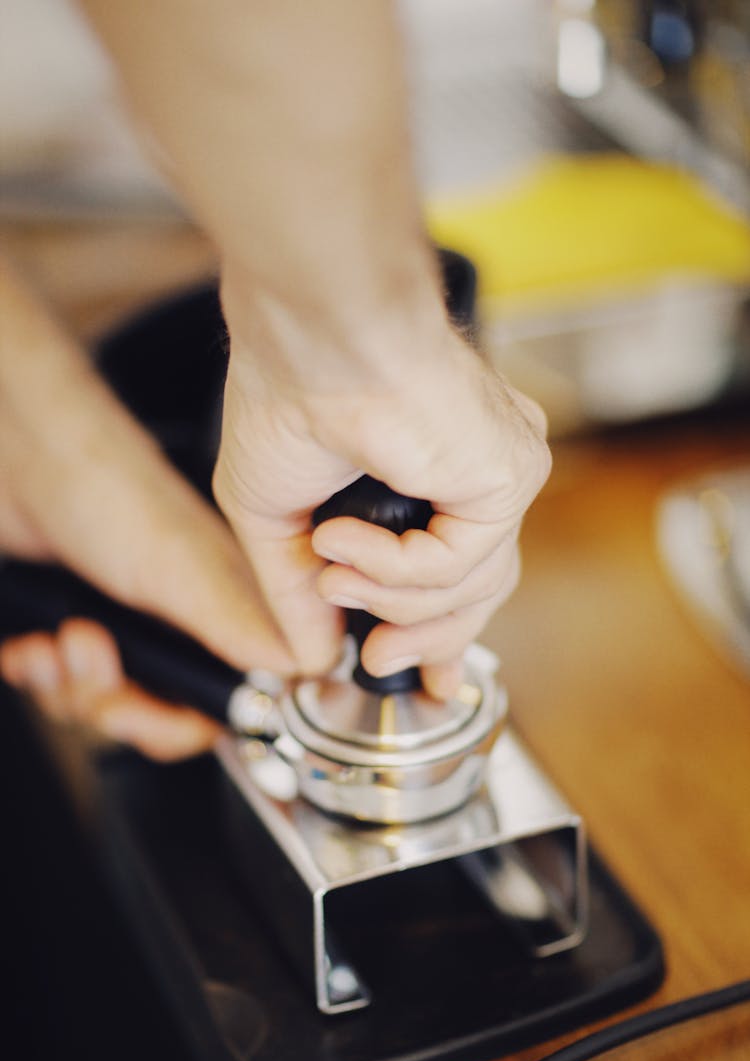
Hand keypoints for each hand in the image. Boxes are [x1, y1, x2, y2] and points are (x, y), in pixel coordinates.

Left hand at [0, 258, 292, 757]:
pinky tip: (32, 645)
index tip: (164, 713)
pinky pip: (59, 688)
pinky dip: (40, 675)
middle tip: (98, 668)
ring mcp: (126, 627)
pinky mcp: (75, 628)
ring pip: (106, 706)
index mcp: (227, 611)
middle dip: (120, 706)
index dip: (191, 721)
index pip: (229, 703)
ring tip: (61, 640)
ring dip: (72, 686)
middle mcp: (180, 623)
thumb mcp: (179, 567)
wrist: (15, 455)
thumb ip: (240, 625)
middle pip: (162, 715)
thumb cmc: (104, 487)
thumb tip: (306, 669)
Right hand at [214, 290, 549, 698]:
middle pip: (480, 590)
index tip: (421, 675)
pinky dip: (391, 568)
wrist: (315, 337)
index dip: (442, 632)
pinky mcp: (507, 474)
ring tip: (330, 572)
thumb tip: (309, 657)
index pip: (461, 570)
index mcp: (433, 474)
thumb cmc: (287, 394)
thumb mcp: (272, 518)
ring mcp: (496, 473)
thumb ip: (296, 592)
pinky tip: (343, 539)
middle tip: (376, 660)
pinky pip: (454, 564)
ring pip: (471, 587)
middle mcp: (475, 473)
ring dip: (388, 600)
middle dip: (426, 639)